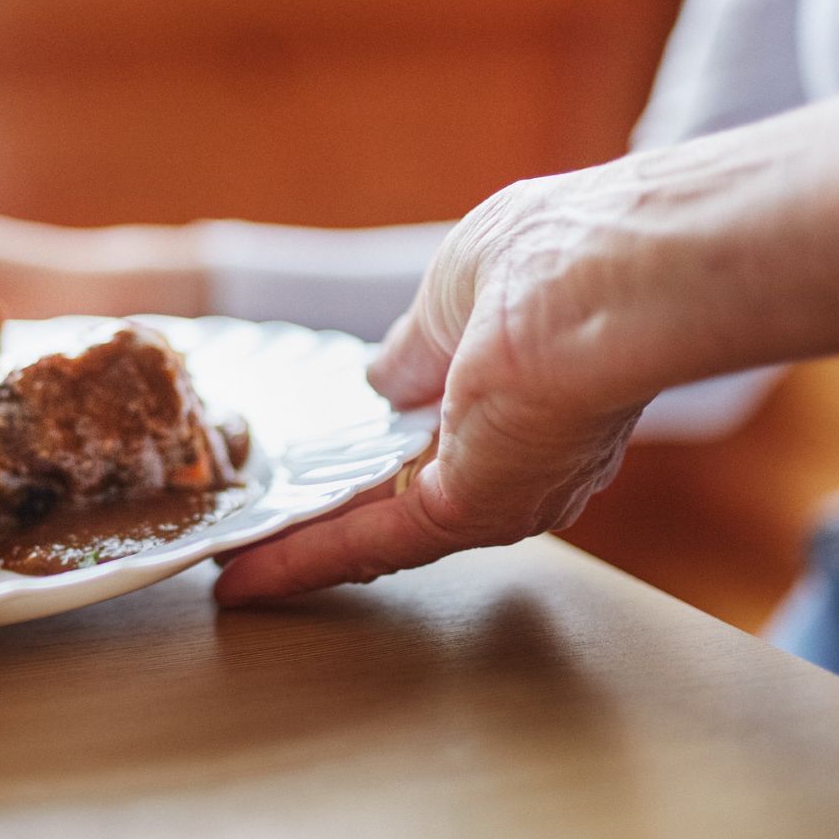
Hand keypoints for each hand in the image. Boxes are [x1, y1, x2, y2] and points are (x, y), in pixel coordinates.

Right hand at [214, 168, 661, 604]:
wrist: (607, 281)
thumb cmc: (552, 258)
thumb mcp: (455, 289)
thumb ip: (415, 346)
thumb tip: (377, 377)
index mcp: (529, 387)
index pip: (442, 429)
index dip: (382, 441)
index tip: (325, 455)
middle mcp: (521, 453)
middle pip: (406, 493)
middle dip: (333, 512)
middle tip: (258, 527)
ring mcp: (498, 488)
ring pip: (380, 529)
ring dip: (303, 551)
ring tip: (232, 571)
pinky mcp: (471, 512)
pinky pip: (371, 544)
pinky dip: (301, 564)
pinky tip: (242, 580)